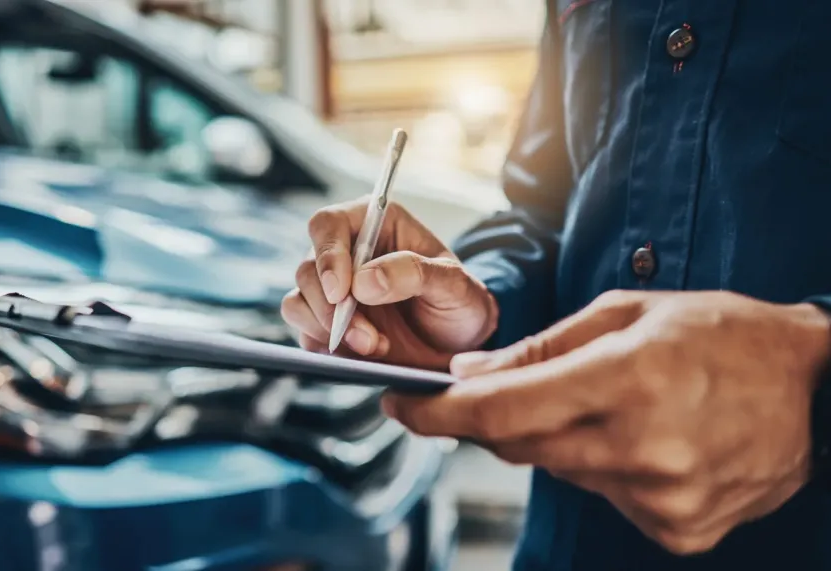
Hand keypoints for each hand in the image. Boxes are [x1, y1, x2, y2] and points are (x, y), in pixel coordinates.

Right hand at [281, 198, 497, 369]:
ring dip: (328, 329)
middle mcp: (345, 252)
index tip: (342, 292)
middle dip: (332, 308)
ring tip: (373, 347)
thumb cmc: (458, 303)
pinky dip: (326, 345)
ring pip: (297, 301)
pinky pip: (303, 331)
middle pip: (307, 268)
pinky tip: (361, 353)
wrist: (458, 345)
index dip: (328, 255)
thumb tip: (364, 282)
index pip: (329, 224)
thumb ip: (414, 273)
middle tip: (367, 337)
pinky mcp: (324, 323)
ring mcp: (331, 289)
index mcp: (374, 224)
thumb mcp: (454, 284)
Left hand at [381, 290, 830, 553]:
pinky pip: (603, 498)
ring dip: (560, 438)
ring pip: (559, 470)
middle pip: (518, 445)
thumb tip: (465, 375)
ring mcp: (662, 498)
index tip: (400, 405)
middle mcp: (643, 448)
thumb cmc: (719, 335)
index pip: (500, 410)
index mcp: (628, 379)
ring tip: (610, 403)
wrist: (815, 392)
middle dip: (495, 417)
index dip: (438, 413)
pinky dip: (603, 467)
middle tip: (502, 388)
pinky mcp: (677, 529)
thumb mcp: (625, 314)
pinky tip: (644, 439)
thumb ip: (538, 349)